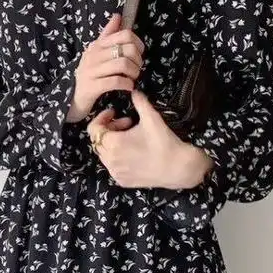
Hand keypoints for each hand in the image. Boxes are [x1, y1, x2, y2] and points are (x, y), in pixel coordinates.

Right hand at [65, 14, 144, 123]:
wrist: (76, 98)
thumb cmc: (91, 74)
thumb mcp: (98, 52)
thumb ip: (108, 34)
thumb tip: (118, 16)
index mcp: (97, 45)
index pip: (125, 34)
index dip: (138, 44)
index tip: (139, 54)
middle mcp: (93, 55)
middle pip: (127, 50)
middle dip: (138, 60)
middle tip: (137, 69)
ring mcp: (91, 71)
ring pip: (123, 64)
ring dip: (134, 72)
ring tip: (133, 78)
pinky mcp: (92, 86)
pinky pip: (115, 81)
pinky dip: (127, 84)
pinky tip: (129, 87)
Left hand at [87, 90, 214, 188]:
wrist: (178, 168)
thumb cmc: (164, 142)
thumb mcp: (151, 118)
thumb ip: (140, 102)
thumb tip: (134, 91)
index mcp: (113, 143)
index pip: (93, 129)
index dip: (102, 118)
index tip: (113, 113)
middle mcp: (110, 160)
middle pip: (98, 141)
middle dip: (109, 129)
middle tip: (126, 124)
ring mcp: (115, 172)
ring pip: (104, 154)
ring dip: (113, 144)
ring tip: (131, 138)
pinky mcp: (122, 181)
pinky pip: (112, 166)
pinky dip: (117, 157)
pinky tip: (133, 152)